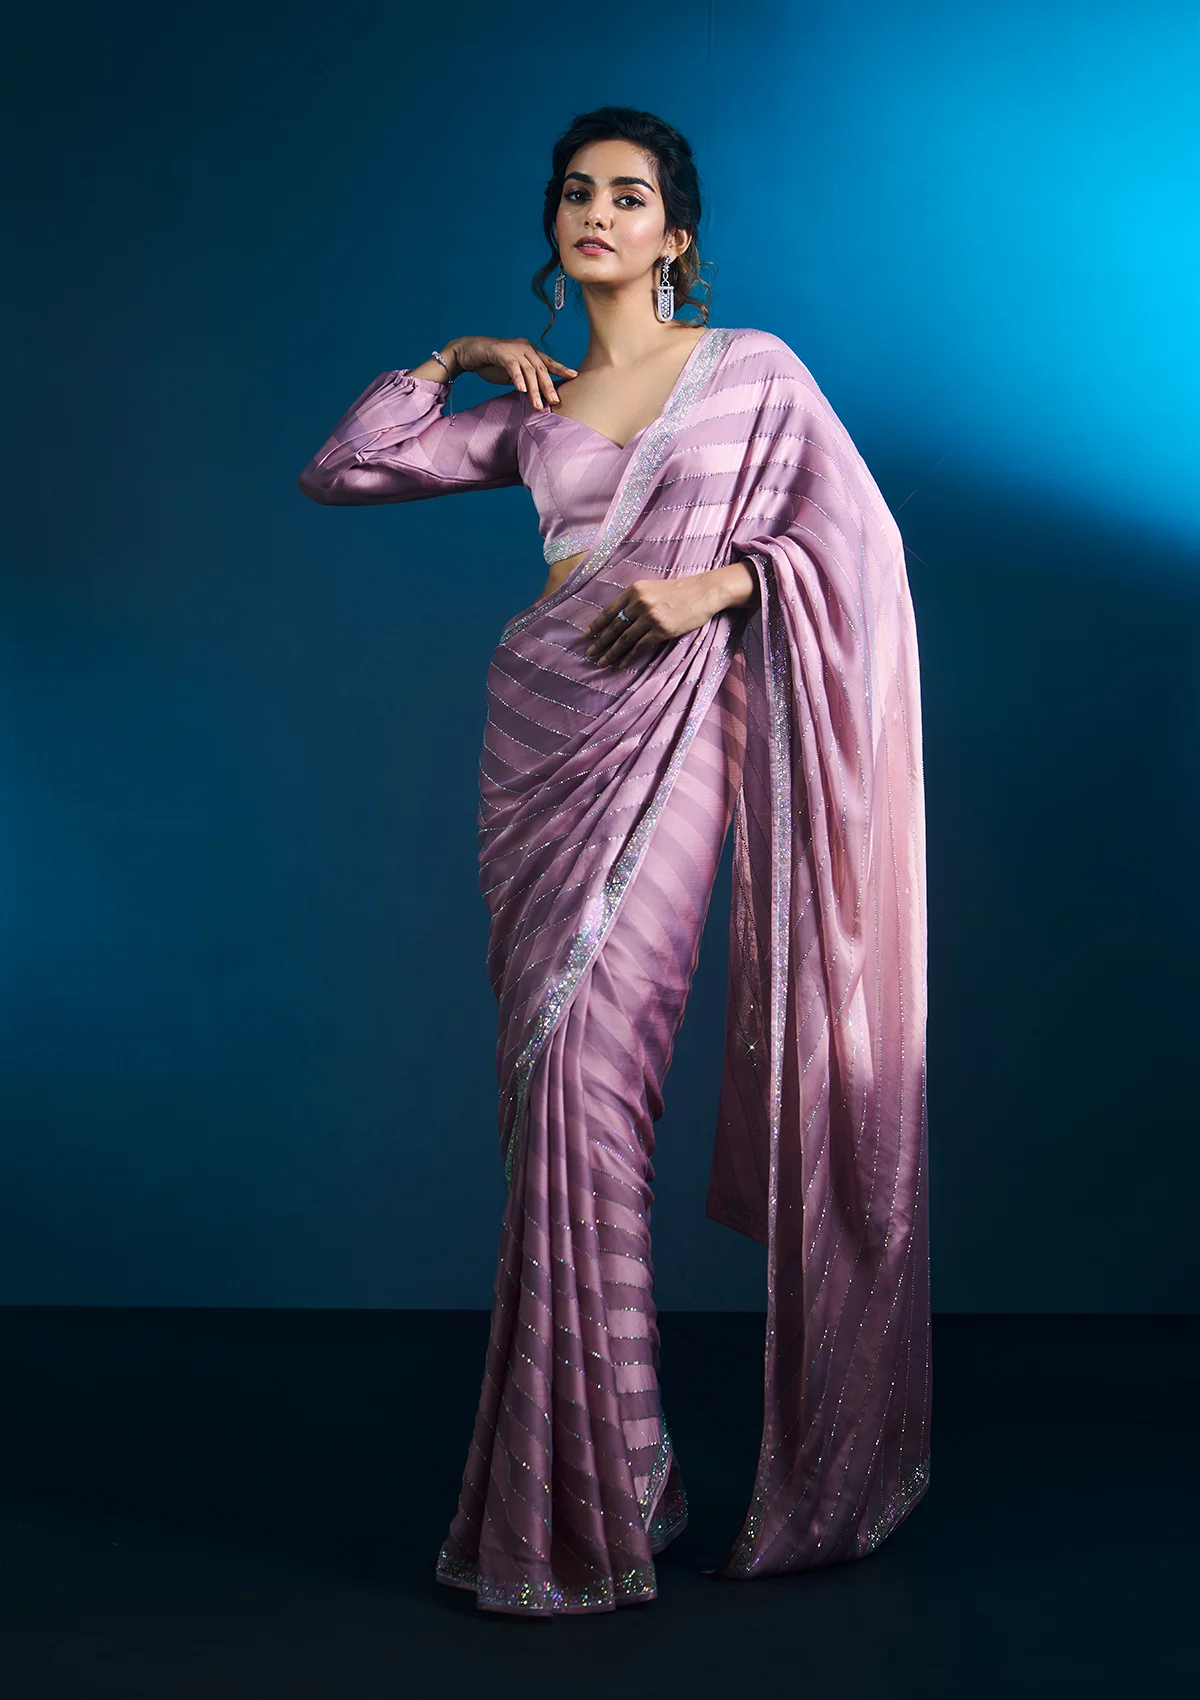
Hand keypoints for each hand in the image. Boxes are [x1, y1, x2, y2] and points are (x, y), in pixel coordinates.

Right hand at [448, 336, 576, 405]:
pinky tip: (522, 390)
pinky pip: (513, 367)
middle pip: (541, 369)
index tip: (574, 376)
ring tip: (538, 405)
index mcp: (530, 352)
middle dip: (548, 386)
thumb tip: (539, 394)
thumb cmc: (492, 363)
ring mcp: (513, 349)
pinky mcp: (501, 352)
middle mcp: (525, 348)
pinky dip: (518, 379)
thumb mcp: (513, 373)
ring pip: (529, 370)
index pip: (548, 362)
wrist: (469, 352)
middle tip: (555, 401)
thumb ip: (526, 379)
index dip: (561, 368)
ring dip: (534, 389)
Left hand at [584, 575, 725, 669]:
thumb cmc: (678, 592)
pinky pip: (640, 647)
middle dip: (600, 642)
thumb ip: (634, 600)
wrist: (702, 592)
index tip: (585, 636)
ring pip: (624, 639)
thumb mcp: (651, 589)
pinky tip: (621, 664)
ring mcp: (650, 617)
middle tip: (589, 653)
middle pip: (614, 627)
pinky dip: (629, 657)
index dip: (595, 625)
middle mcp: (639, 602)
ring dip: (611, 653)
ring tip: (601, 662)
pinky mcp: (661, 630)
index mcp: (634, 590)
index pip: (609, 610)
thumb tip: (617, 619)